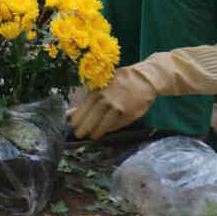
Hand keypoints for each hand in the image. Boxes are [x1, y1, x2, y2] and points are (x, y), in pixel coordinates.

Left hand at [69, 45, 216, 139]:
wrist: (144, 79)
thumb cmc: (122, 81)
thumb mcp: (104, 83)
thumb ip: (92, 96)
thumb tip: (77, 108)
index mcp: (99, 91)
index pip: (84, 108)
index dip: (78, 118)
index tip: (72, 124)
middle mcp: (107, 100)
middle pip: (91, 118)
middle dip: (84, 127)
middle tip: (77, 135)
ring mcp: (118, 108)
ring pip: (103, 123)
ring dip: (96, 131)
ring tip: (90, 136)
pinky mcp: (128, 114)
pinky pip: (116, 124)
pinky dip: (109, 129)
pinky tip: (104, 132)